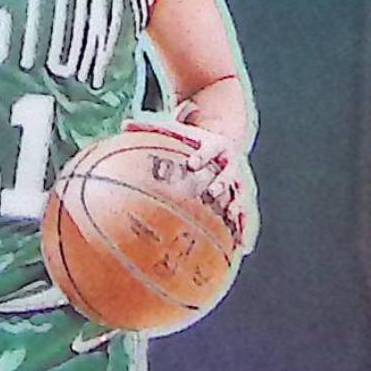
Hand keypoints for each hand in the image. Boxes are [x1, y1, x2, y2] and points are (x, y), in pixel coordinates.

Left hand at [123, 115, 258, 252]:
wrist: (224, 149)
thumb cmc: (194, 143)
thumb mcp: (178, 132)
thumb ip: (154, 128)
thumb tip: (125, 123)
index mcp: (215, 146)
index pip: (210, 149)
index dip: (202, 155)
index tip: (191, 163)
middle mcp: (230, 164)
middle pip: (228, 173)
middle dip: (221, 182)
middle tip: (211, 192)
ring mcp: (237, 183)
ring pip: (240, 195)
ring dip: (237, 206)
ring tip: (231, 217)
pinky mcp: (240, 199)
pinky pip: (245, 216)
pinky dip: (245, 230)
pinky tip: (243, 247)